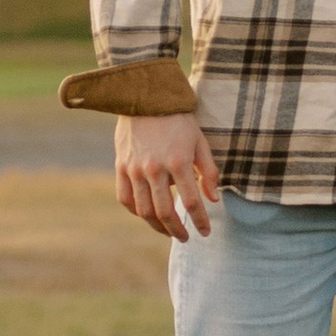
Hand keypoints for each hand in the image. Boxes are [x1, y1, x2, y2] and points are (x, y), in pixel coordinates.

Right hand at [114, 112, 220, 240]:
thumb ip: (209, 171)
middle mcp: (154, 169)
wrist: (145, 97)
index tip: (206, 232)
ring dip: (157, 226)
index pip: (191, 202)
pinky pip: (125, 198)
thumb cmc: (178, 120)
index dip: (200, 221)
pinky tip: (147, 215)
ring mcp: (135, 169)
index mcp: (178, 161)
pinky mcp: (121, 166)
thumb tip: (214, 199)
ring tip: (168, 231)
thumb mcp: (200, 141)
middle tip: (186, 238)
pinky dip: (137, 212)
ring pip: (144, 210)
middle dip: (177, 230)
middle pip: (165, 212)